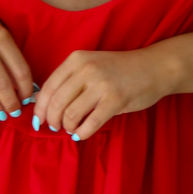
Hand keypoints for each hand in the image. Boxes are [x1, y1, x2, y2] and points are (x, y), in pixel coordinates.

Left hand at [32, 46, 176, 141]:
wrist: (154, 68)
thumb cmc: (119, 71)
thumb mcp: (90, 66)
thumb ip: (69, 81)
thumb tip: (43, 104)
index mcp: (76, 60)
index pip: (48, 87)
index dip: (40, 108)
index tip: (38, 120)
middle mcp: (86, 70)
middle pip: (56, 103)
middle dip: (52, 120)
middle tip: (55, 127)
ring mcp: (101, 85)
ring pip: (71, 114)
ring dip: (67, 127)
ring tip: (71, 129)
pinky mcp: (115, 100)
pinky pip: (90, 123)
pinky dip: (82, 132)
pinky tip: (81, 134)